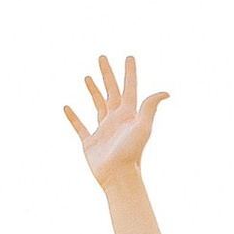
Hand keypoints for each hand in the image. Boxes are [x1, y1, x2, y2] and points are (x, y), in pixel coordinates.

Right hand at [64, 53, 168, 185]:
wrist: (119, 176)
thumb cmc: (131, 152)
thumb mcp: (142, 127)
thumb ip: (150, 107)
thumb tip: (167, 92)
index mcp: (129, 115)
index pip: (129, 88)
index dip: (129, 73)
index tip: (129, 57)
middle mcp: (117, 120)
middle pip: (111, 92)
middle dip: (107, 74)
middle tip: (102, 57)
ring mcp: (103, 130)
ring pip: (97, 105)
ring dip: (93, 91)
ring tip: (87, 77)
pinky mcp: (90, 142)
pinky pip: (80, 126)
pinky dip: (73, 117)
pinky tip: (67, 107)